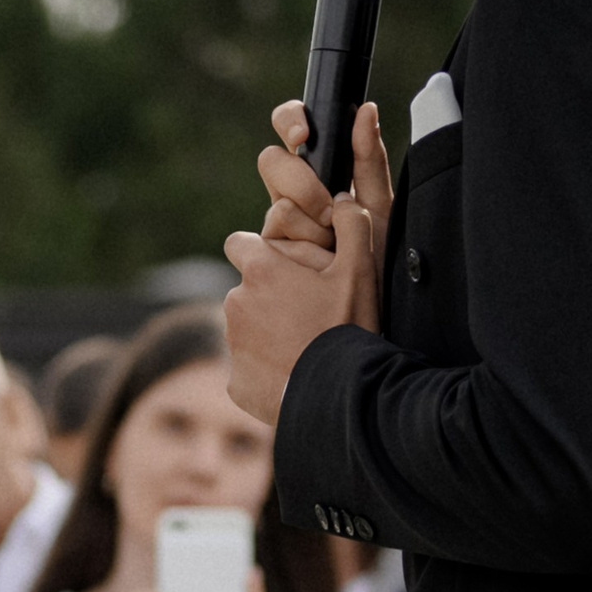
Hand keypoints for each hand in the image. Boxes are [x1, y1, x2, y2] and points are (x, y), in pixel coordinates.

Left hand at [222, 220, 371, 424]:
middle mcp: (236, 303)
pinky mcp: (235, 382)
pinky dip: (265, 368)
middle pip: (245, 289)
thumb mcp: (359, 270)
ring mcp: (232, 344)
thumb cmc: (348, 326)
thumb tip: (342, 198)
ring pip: (245, 327)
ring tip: (304, 344)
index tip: (282, 267)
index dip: (259, 253)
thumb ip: (351, 225)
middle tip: (306, 311)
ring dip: (266, 331)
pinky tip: (294, 373)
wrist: (338, 392)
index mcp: (260, 271)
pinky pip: (247, 367)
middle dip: (267, 295)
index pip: (240, 243)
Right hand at [255, 98, 393, 276]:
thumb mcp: (380, 205)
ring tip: (334, 245)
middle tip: (329, 210)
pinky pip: (272, 238)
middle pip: (272, 161)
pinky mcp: (268, 254)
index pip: (290, 126)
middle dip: (302, 183)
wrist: (369, 305)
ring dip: (310, 224)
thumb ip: (368, 160)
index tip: (304, 135)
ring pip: (276, 203)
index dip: (290, 121)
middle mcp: (292, 192)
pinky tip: (320, 261)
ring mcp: (277, 224)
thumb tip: (365, 109)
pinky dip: (302, 247)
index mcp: (318, 169)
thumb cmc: (379, 256)